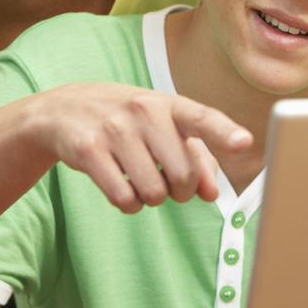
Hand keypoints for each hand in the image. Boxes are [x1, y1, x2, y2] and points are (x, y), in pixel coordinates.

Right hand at [33, 83, 251, 213]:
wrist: (63, 110)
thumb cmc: (125, 121)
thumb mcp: (161, 127)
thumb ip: (194, 158)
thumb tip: (212, 193)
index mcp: (167, 103)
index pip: (202, 117)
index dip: (224, 132)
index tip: (244, 142)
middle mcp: (142, 111)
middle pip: (182, 176)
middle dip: (179, 190)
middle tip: (167, 182)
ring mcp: (114, 129)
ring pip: (153, 192)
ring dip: (151, 198)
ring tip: (140, 180)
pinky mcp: (88, 150)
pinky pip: (124, 198)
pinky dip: (128, 204)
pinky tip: (121, 187)